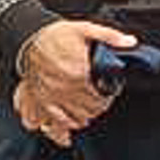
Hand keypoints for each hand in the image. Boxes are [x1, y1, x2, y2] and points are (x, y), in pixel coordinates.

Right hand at [13, 16, 138, 144]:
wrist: (29, 37)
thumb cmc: (55, 35)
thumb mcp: (84, 29)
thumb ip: (109, 36)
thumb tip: (130, 42)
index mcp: (77, 73)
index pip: (101, 97)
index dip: (108, 96)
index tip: (108, 92)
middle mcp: (64, 88)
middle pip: (90, 110)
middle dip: (98, 107)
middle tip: (101, 101)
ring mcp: (51, 96)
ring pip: (75, 119)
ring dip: (84, 117)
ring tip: (88, 111)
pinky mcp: (41, 100)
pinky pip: (53, 121)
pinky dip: (63, 129)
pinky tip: (69, 130)